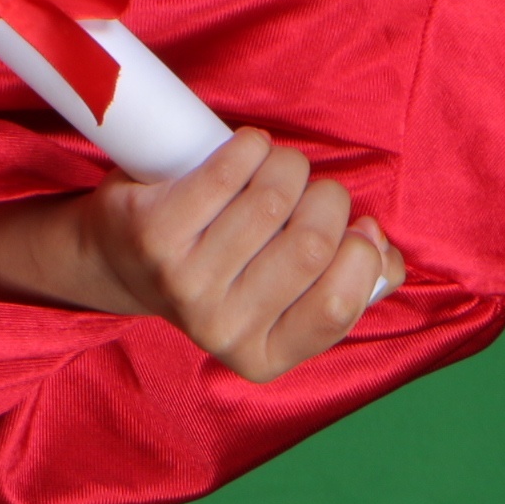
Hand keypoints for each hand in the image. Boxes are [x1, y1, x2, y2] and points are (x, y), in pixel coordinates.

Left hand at [71, 129, 403, 383]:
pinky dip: (250, 148)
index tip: (357, 226)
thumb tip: (383, 253)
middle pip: (313, 243)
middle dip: (326, 198)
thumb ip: (350, 282)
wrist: (121, 258)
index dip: (362, 254)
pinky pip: (226, 174)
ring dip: (288, 165)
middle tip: (309, 188)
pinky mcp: (155, 234)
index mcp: (263, 355)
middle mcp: (220, 329)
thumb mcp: (284, 294)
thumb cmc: (224, 266)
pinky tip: (249, 148)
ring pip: (274, 200)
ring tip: (276, 166)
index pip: (339, 304)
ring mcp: (183, 284)